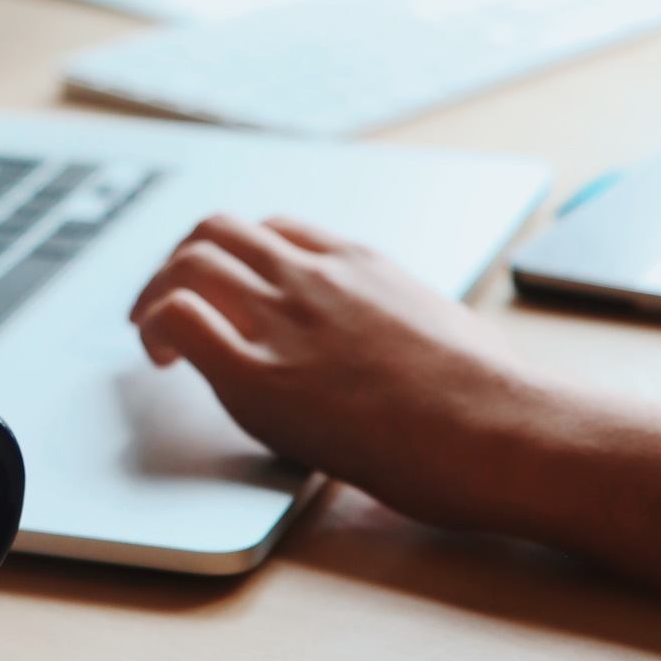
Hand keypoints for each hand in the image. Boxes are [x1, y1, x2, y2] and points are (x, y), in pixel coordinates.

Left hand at [130, 215, 550, 531]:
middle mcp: (314, 277)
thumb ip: (394, 317)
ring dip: (155, 289)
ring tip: (150, 329)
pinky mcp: (261, 376)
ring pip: (189, 259)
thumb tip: (392, 344)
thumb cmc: (496, 398)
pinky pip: (182, 318)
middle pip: (217, 229)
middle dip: (180, 260)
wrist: (509, 431)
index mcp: (359, 263)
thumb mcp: (443, 324)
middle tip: (166, 300)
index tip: (227, 287)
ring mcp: (286, 320)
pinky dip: (156, 326)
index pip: (275, 230)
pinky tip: (163, 360)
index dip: (237, 258)